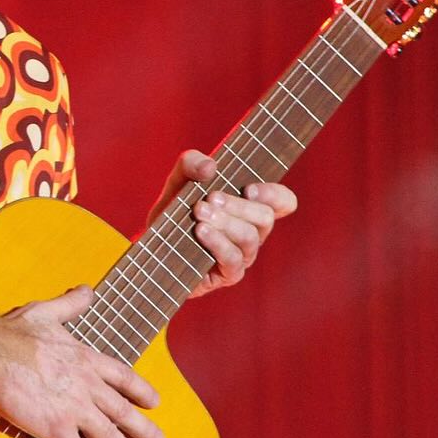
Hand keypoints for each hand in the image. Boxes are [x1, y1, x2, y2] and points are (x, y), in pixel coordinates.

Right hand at [0, 285, 163, 437]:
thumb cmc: (17, 332)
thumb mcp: (49, 311)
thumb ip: (71, 303)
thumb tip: (88, 290)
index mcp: (86, 359)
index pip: (123, 377)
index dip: (141, 390)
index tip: (154, 402)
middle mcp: (87, 386)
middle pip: (123, 411)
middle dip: (143, 428)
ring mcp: (75, 409)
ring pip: (109, 436)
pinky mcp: (56, 428)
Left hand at [150, 149, 296, 297]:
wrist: (153, 244)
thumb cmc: (176, 209)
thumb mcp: (179, 179)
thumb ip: (192, 163)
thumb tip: (210, 166)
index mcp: (251, 206)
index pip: (283, 201)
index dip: (274, 194)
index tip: (248, 188)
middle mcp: (253, 231)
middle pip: (265, 217)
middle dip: (238, 206)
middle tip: (211, 198)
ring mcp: (243, 255)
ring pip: (250, 237)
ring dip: (225, 222)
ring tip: (199, 212)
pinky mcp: (228, 274)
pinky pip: (233, 259)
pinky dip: (217, 243)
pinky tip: (200, 231)